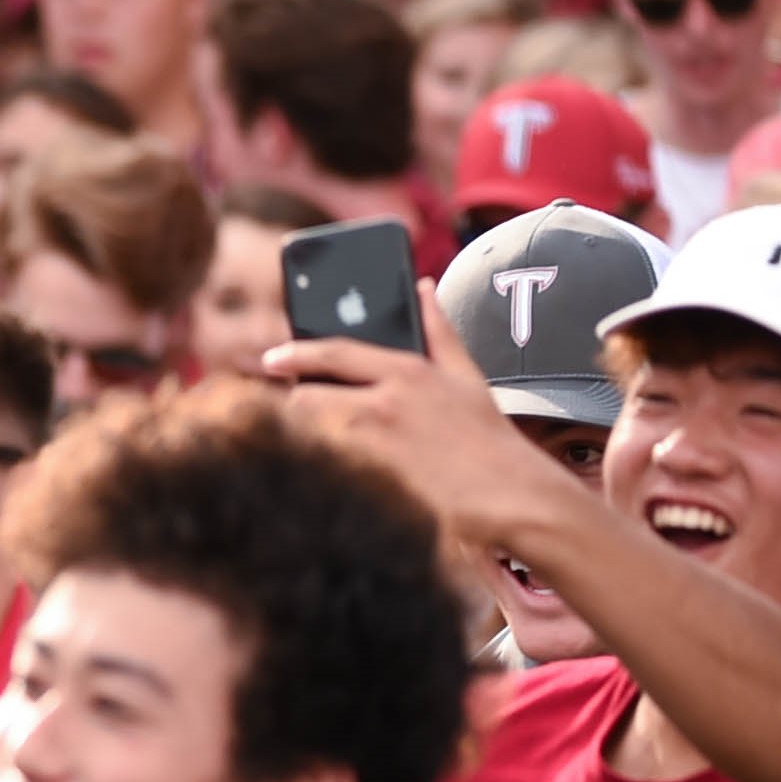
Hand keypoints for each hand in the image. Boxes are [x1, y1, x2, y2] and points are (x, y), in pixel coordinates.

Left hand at [269, 284, 602, 549]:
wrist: (510, 495)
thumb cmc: (487, 436)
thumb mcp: (466, 375)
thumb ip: (438, 329)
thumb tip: (423, 286)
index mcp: (407, 372)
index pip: (332, 352)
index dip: (295, 353)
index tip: (271, 358)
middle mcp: (384, 404)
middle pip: (306, 396)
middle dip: (300, 404)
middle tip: (306, 414)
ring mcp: (374, 444)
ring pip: (308, 433)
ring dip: (305, 435)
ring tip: (319, 443)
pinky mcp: (367, 479)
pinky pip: (321, 466)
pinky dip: (317, 465)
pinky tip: (329, 472)